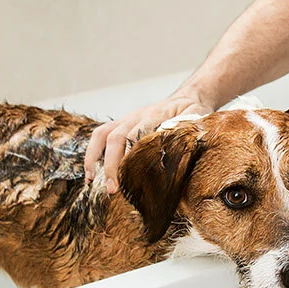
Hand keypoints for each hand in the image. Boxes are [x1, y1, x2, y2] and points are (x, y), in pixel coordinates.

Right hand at [84, 94, 212, 192]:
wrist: (187, 98)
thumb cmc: (193, 115)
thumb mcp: (197, 121)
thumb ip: (189, 133)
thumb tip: (184, 150)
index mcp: (157, 114)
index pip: (139, 133)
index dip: (131, 154)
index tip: (130, 175)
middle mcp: (137, 115)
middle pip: (118, 137)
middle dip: (112, 164)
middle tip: (113, 189)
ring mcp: (127, 119)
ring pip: (103, 134)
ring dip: (95, 158)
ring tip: (92, 181)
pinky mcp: (121, 124)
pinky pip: (101, 135)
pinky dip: (92, 153)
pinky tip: (91, 173)